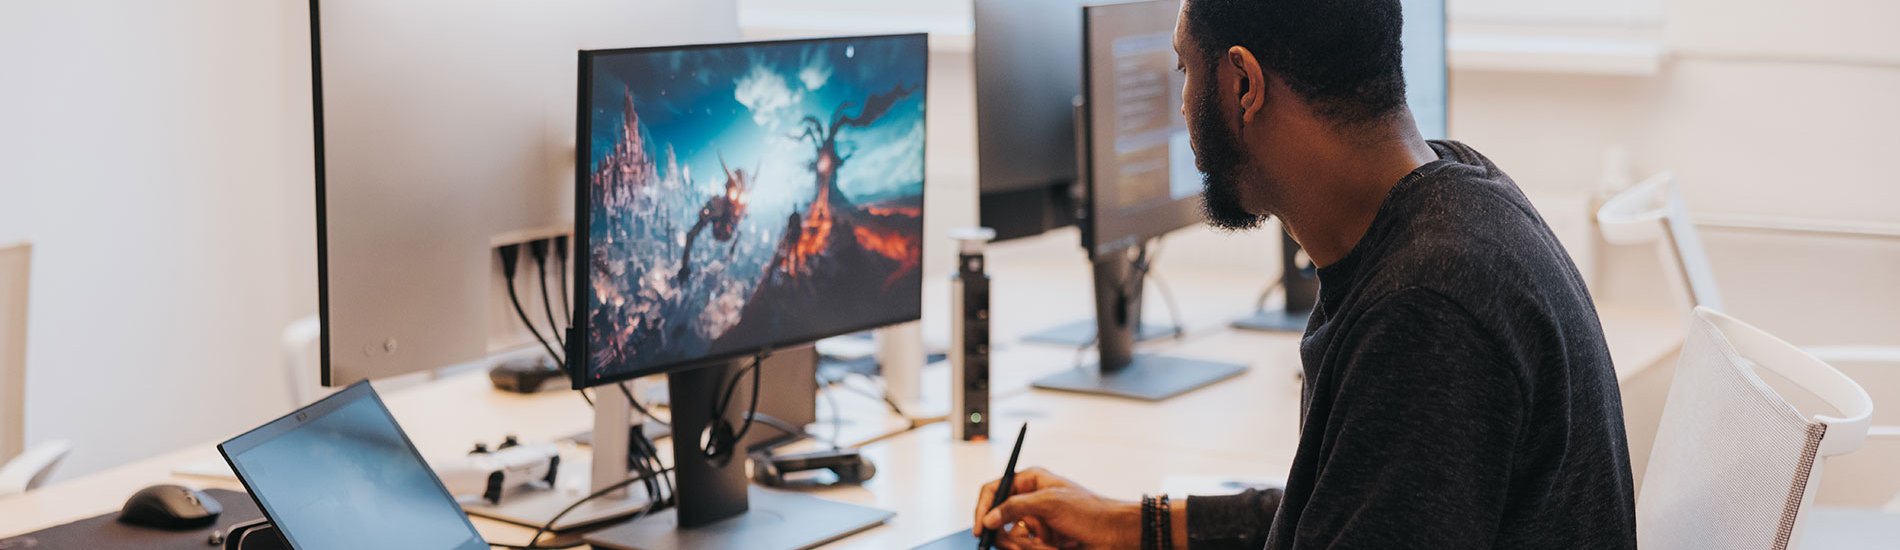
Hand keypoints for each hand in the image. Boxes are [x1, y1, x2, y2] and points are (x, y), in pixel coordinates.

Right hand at [972, 467, 1139, 549]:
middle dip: (1012, 536)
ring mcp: (1034, 521)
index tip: (981, 529)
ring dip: (1029, 546)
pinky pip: (1025, 548)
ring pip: (1011, 539)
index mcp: (1029, 481)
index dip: (983, 509)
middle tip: (1025, 544)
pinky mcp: (1041, 540)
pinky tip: (1055, 547)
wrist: (1114, 534)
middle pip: (998, 520)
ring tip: (1050, 545)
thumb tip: (989, 517)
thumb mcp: (1050, 503)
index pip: (993, 490)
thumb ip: (1015, 507)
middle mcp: (1028, 500)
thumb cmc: (1089, 511)